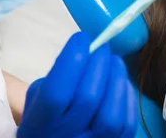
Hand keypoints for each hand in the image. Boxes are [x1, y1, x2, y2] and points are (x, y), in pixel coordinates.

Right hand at [17, 32, 136, 137]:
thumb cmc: (46, 116)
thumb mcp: (38, 96)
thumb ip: (57, 75)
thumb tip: (85, 50)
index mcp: (40, 122)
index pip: (56, 92)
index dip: (72, 61)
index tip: (82, 38)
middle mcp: (65, 137)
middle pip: (88, 98)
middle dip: (99, 64)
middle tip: (103, 46)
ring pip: (111, 115)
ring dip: (117, 80)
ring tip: (115, 61)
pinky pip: (126, 124)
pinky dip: (127, 98)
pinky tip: (121, 83)